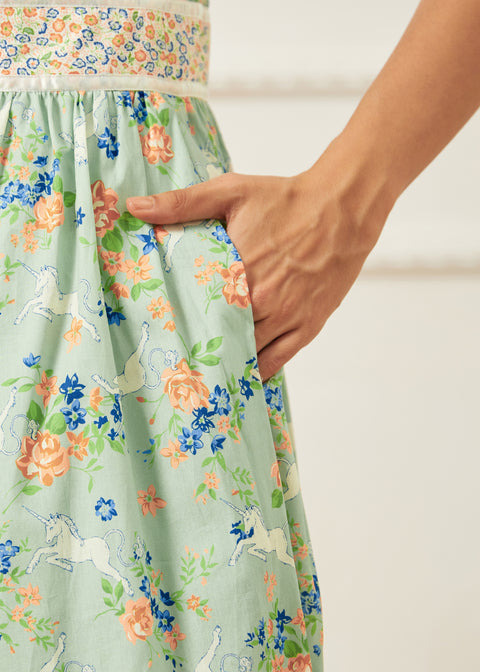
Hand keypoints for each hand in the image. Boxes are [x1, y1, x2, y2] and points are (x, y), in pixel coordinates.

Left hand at [126, 151, 390, 381]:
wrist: (342, 207)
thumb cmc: (286, 198)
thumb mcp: (231, 192)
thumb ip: (182, 204)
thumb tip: (135, 208)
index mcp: (239, 271)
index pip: (197, 311)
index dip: (175, 328)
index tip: (155, 341)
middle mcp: (262, 301)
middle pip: (221, 337)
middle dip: (198, 350)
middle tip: (173, 366)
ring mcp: (287, 317)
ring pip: (248, 354)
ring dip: (226, 363)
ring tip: (200, 379)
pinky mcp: (308, 325)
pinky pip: (279, 361)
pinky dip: (258, 373)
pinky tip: (241, 379)